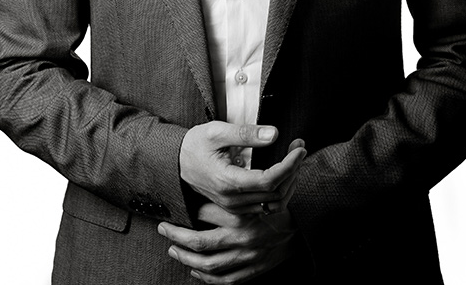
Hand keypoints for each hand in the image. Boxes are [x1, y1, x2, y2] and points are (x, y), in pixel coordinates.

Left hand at [159, 200, 296, 282]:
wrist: (302, 228)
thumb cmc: (274, 205)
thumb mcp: (253, 190)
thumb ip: (230, 193)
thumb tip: (203, 190)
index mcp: (242, 215)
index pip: (203, 213)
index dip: (186, 210)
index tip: (173, 206)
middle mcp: (242, 238)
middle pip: (200, 243)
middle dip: (177, 237)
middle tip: (163, 228)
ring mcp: (247, 258)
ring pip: (208, 265)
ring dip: (187, 259)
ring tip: (173, 250)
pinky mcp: (252, 271)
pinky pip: (224, 280)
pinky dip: (206, 278)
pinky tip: (195, 271)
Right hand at [179, 122, 305, 213]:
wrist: (174, 163)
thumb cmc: (195, 144)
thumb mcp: (216, 131)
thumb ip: (245, 133)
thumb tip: (274, 134)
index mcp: (228, 181)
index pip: (270, 180)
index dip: (290, 165)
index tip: (299, 148)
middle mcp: (233, 200)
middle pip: (276, 193)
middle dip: (294, 170)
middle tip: (299, 147)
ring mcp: (235, 207)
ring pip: (274, 203)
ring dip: (289, 182)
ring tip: (294, 159)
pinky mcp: (237, 208)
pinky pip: (266, 205)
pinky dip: (279, 190)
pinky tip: (282, 172)